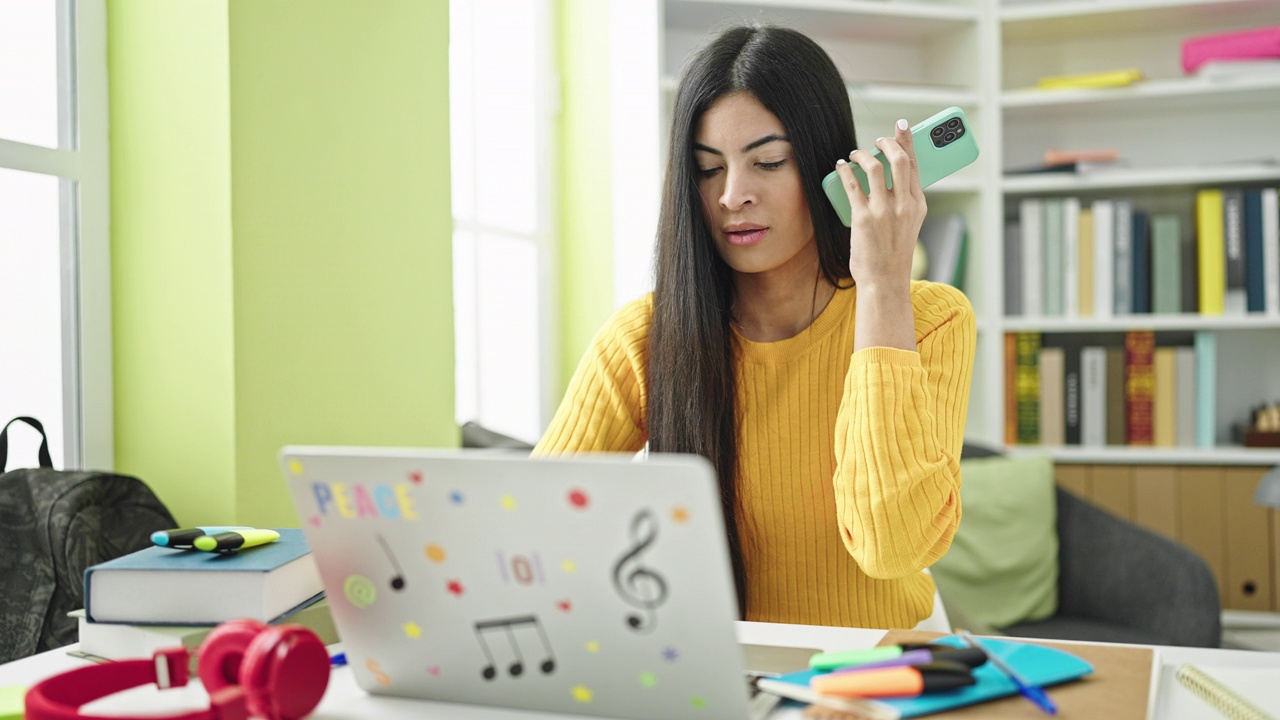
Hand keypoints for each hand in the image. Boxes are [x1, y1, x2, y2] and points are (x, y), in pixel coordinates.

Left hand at [833, 119, 927, 292]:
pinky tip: (841, 166)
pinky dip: (844, 170)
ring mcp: (883, 210)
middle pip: (898, 160)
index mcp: (918, 205)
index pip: (915, 165)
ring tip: (855, 154)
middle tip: (877, 140)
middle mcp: (903, 205)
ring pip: (874, 167)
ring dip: (862, 155)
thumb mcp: (908, 225)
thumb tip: (888, 177)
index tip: (902, 126)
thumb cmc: (893, 254)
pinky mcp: (863, 218)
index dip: (908, 141)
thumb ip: (903, 201)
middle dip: (887, 142)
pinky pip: (852, 184)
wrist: (885, 282)